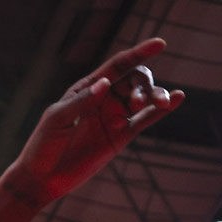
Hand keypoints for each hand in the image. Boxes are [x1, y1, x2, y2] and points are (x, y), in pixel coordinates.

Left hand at [0, 38, 184, 221]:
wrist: (43, 178)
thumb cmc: (43, 145)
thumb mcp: (57, 119)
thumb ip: (81, 102)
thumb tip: (105, 84)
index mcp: (87, 88)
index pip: (117, 66)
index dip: (139, 53)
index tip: (160, 44)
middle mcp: (104, 98)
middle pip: (134, 80)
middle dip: (143, 85)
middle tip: (138, 102)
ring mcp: (114, 117)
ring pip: (143, 98)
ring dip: (155, 95)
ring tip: (160, 102)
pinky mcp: (121, 136)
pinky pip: (146, 119)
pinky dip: (161, 110)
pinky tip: (178, 98)